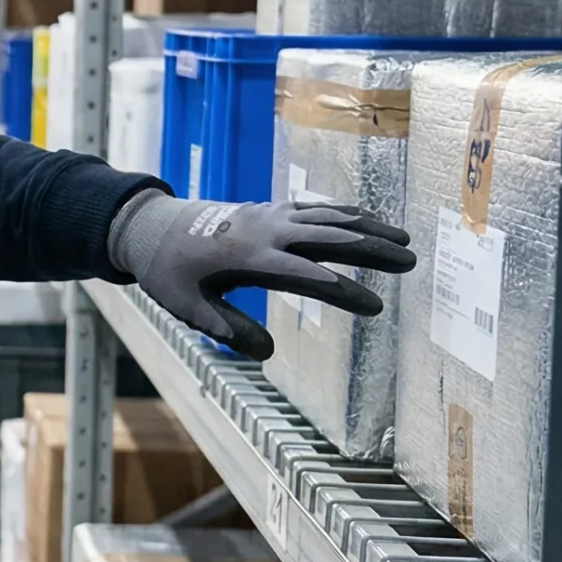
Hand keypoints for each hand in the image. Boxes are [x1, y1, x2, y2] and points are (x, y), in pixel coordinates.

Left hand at [110, 194, 416, 361]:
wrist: (150, 226)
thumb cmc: (168, 272)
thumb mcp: (187, 308)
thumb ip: (226, 330)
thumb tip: (267, 353)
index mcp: (248, 256)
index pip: (306, 276)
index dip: (342, 291)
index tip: (375, 306)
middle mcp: (266, 229)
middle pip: (328, 237)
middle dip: (371, 249)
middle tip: (411, 261)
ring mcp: (269, 214)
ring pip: (327, 218)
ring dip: (367, 227)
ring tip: (405, 239)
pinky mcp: (268, 208)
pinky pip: (314, 208)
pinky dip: (344, 213)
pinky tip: (367, 221)